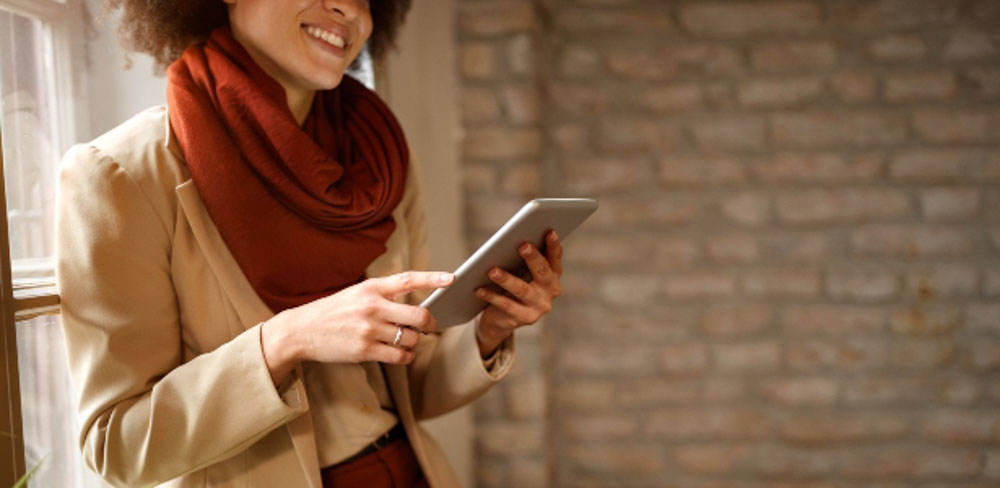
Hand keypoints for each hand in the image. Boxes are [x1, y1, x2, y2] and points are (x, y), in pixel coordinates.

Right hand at [260, 271, 453, 384]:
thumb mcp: (357, 295)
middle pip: (419, 315)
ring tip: (407, 341)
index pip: (408, 279)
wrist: (301, 330)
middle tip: (428, 326)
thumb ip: (384, 297)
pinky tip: (400, 354)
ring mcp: (369, 329)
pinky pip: (399, 355)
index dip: (432, 278)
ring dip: (415, 342)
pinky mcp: (364, 350)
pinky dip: (406, 356)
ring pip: (411, 338)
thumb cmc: (333, 312)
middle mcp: (372, 306)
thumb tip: (415, 310)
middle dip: (430, 323)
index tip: (452, 279)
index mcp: (371, 288)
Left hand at [475, 230, 562, 356]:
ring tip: (492, 270)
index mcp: (553, 274)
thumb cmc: (511, 285)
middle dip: (533, 258)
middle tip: (522, 245)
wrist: (502, 318)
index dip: (553, 245)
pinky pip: (506, 305)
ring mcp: (539, 306)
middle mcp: (551, 290)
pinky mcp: (525, 318)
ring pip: (522, 290)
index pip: (555, 257)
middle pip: (542, 272)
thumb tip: (510, 240)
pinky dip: (491, 296)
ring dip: (506, 279)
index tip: (549, 231)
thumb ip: (521, 258)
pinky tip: (479, 288)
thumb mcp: (519, 270)